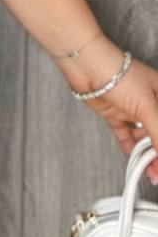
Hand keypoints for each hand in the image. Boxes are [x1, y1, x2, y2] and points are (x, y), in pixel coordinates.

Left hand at [56, 35, 157, 183]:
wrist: (87, 66)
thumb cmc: (120, 74)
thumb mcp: (148, 106)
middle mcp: (149, 101)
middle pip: (157, 132)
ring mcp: (131, 107)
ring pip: (143, 135)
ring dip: (145, 153)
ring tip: (149, 170)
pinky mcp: (114, 112)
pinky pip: (125, 133)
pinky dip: (129, 146)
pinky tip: (133, 157)